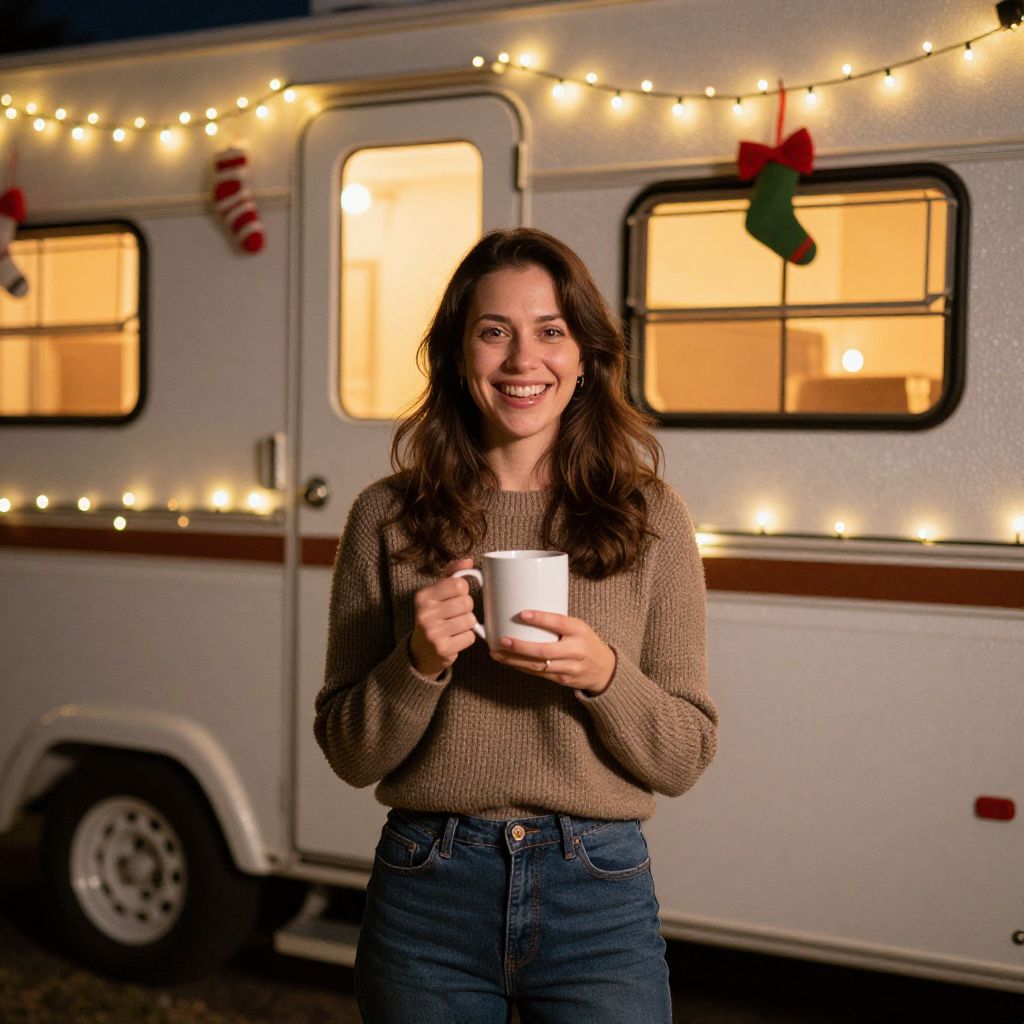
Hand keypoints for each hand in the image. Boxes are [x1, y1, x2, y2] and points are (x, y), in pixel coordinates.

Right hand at [409, 559, 477, 678]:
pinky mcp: (443, 649)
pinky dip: (467, 638)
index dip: (463, 590)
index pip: (459, 584)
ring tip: (455, 626)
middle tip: (455, 614)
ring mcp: (433, 633)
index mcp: (423, 596)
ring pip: (470, 620)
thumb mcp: (437, 592)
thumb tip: (469, 560)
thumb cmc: (433, 616)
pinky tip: (455, 638)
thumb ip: (452, 574)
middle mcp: (425, 614)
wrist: (421, 650)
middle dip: (466, 608)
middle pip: (466, 603)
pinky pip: (470, 637)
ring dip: (468, 623)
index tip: (455, 597)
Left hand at [489, 611, 615, 694]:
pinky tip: (508, 661)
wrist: (604, 669)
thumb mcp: (578, 627)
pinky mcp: (562, 680)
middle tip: (503, 640)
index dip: (541, 619)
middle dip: (521, 647)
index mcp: (580, 631)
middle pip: (545, 650)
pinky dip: (521, 667)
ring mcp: (569, 668)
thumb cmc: (585, 642)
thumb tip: (524, 613)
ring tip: (496, 653)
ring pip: (538, 666)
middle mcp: (576, 650)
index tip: (522, 614)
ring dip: (514, 660)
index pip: (560, 623)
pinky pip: (538, 674)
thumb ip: (557, 623)